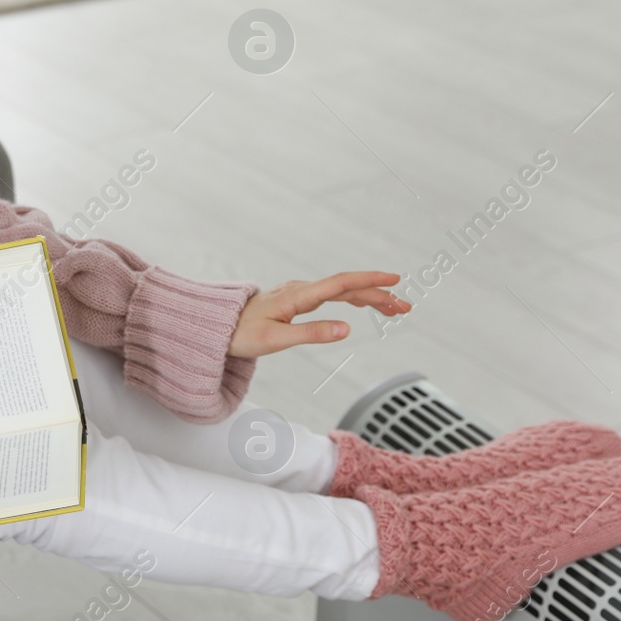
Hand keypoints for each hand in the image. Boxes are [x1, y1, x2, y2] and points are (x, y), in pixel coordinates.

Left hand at [226, 271, 411, 358]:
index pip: (341, 284)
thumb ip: (311, 334)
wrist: (216, 327)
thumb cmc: (242, 335)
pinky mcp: (296, 299)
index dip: (369, 281)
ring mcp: (299, 293)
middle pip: (347, 287)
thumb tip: (346, 329)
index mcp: (298, 296)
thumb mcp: (276, 340)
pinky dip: (351, 298)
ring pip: (341, 290)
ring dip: (368, 297)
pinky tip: (362, 302)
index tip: (394, 281)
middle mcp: (301, 289)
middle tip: (405, 307)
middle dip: (378, 294)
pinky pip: (331, 294)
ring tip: (393, 308)